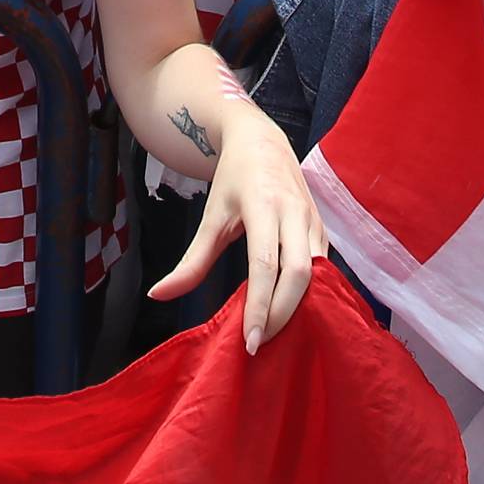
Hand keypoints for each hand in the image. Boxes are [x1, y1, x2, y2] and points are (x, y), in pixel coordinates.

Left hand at [147, 101, 325, 352]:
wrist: (261, 140)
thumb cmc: (233, 179)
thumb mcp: (211, 216)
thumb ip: (191, 260)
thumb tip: (159, 295)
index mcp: (263, 205)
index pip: (265, 264)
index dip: (259, 306)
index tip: (249, 341)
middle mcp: (294, 212)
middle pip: (300, 275)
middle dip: (281, 314)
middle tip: (259, 343)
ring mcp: (313, 220)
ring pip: (318, 276)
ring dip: (298, 308)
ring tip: (273, 333)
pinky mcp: (323, 229)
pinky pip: (324, 271)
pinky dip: (310, 296)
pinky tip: (290, 313)